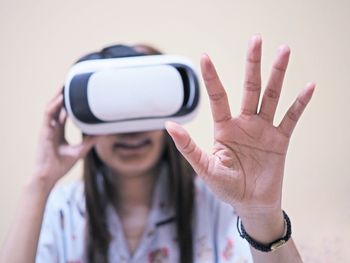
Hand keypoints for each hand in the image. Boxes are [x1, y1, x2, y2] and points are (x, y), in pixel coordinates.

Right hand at [33, 89, 95, 189]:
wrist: (49, 176)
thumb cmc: (60, 165)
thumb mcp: (79, 151)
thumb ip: (89, 141)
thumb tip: (102, 133)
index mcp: (58, 132)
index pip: (63, 114)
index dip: (68, 104)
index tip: (76, 96)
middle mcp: (52, 128)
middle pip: (57, 108)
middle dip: (63, 96)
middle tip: (71, 85)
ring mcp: (47, 129)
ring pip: (51, 108)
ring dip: (58, 97)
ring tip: (66, 86)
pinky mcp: (44, 131)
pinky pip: (49, 115)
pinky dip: (55, 106)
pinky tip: (62, 99)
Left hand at [166, 36, 314, 240]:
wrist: (250, 203)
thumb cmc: (226, 186)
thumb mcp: (205, 168)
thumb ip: (189, 147)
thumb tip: (169, 125)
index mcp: (225, 128)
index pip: (218, 98)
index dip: (212, 78)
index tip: (205, 57)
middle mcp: (244, 123)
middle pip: (249, 88)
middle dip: (252, 64)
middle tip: (255, 40)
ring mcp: (263, 129)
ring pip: (271, 96)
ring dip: (278, 74)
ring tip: (284, 51)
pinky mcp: (280, 140)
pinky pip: (291, 118)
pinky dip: (300, 103)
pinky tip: (309, 86)